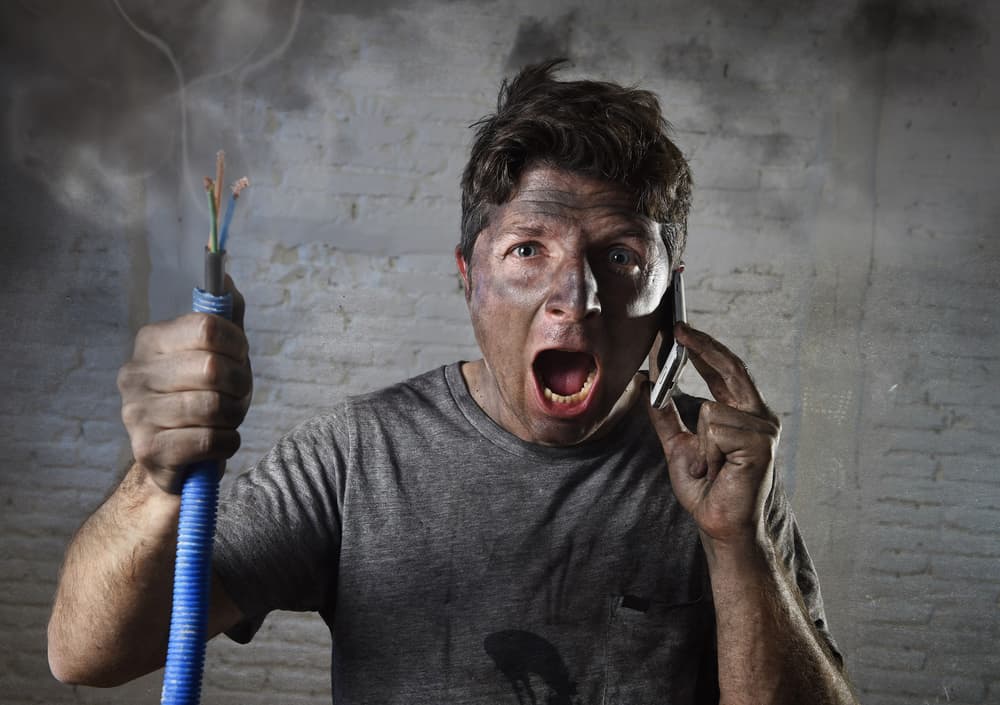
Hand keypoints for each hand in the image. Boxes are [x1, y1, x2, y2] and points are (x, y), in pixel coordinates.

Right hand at [117, 276, 251, 492]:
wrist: (177, 460)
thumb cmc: (203, 398)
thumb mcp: (219, 354)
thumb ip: (225, 317)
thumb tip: (226, 279)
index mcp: (151, 341)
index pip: (206, 327)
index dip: (237, 344)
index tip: (240, 357)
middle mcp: (135, 373)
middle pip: (213, 369)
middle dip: (239, 385)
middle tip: (236, 394)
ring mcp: (136, 413)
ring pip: (213, 406)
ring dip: (234, 416)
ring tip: (226, 418)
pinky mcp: (148, 450)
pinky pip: (209, 440)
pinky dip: (227, 442)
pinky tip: (219, 441)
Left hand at [647, 323, 779, 546]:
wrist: (717, 521)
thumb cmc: (705, 486)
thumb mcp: (677, 443)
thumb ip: (665, 413)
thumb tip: (649, 381)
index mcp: (742, 412)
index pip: (725, 369)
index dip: (704, 347)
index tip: (680, 328)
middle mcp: (759, 416)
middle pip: (730, 368)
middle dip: (701, 347)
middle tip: (677, 329)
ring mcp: (764, 429)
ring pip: (712, 409)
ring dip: (701, 443)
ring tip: (710, 466)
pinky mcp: (761, 444)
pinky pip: (717, 429)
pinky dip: (708, 452)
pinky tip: (719, 469)